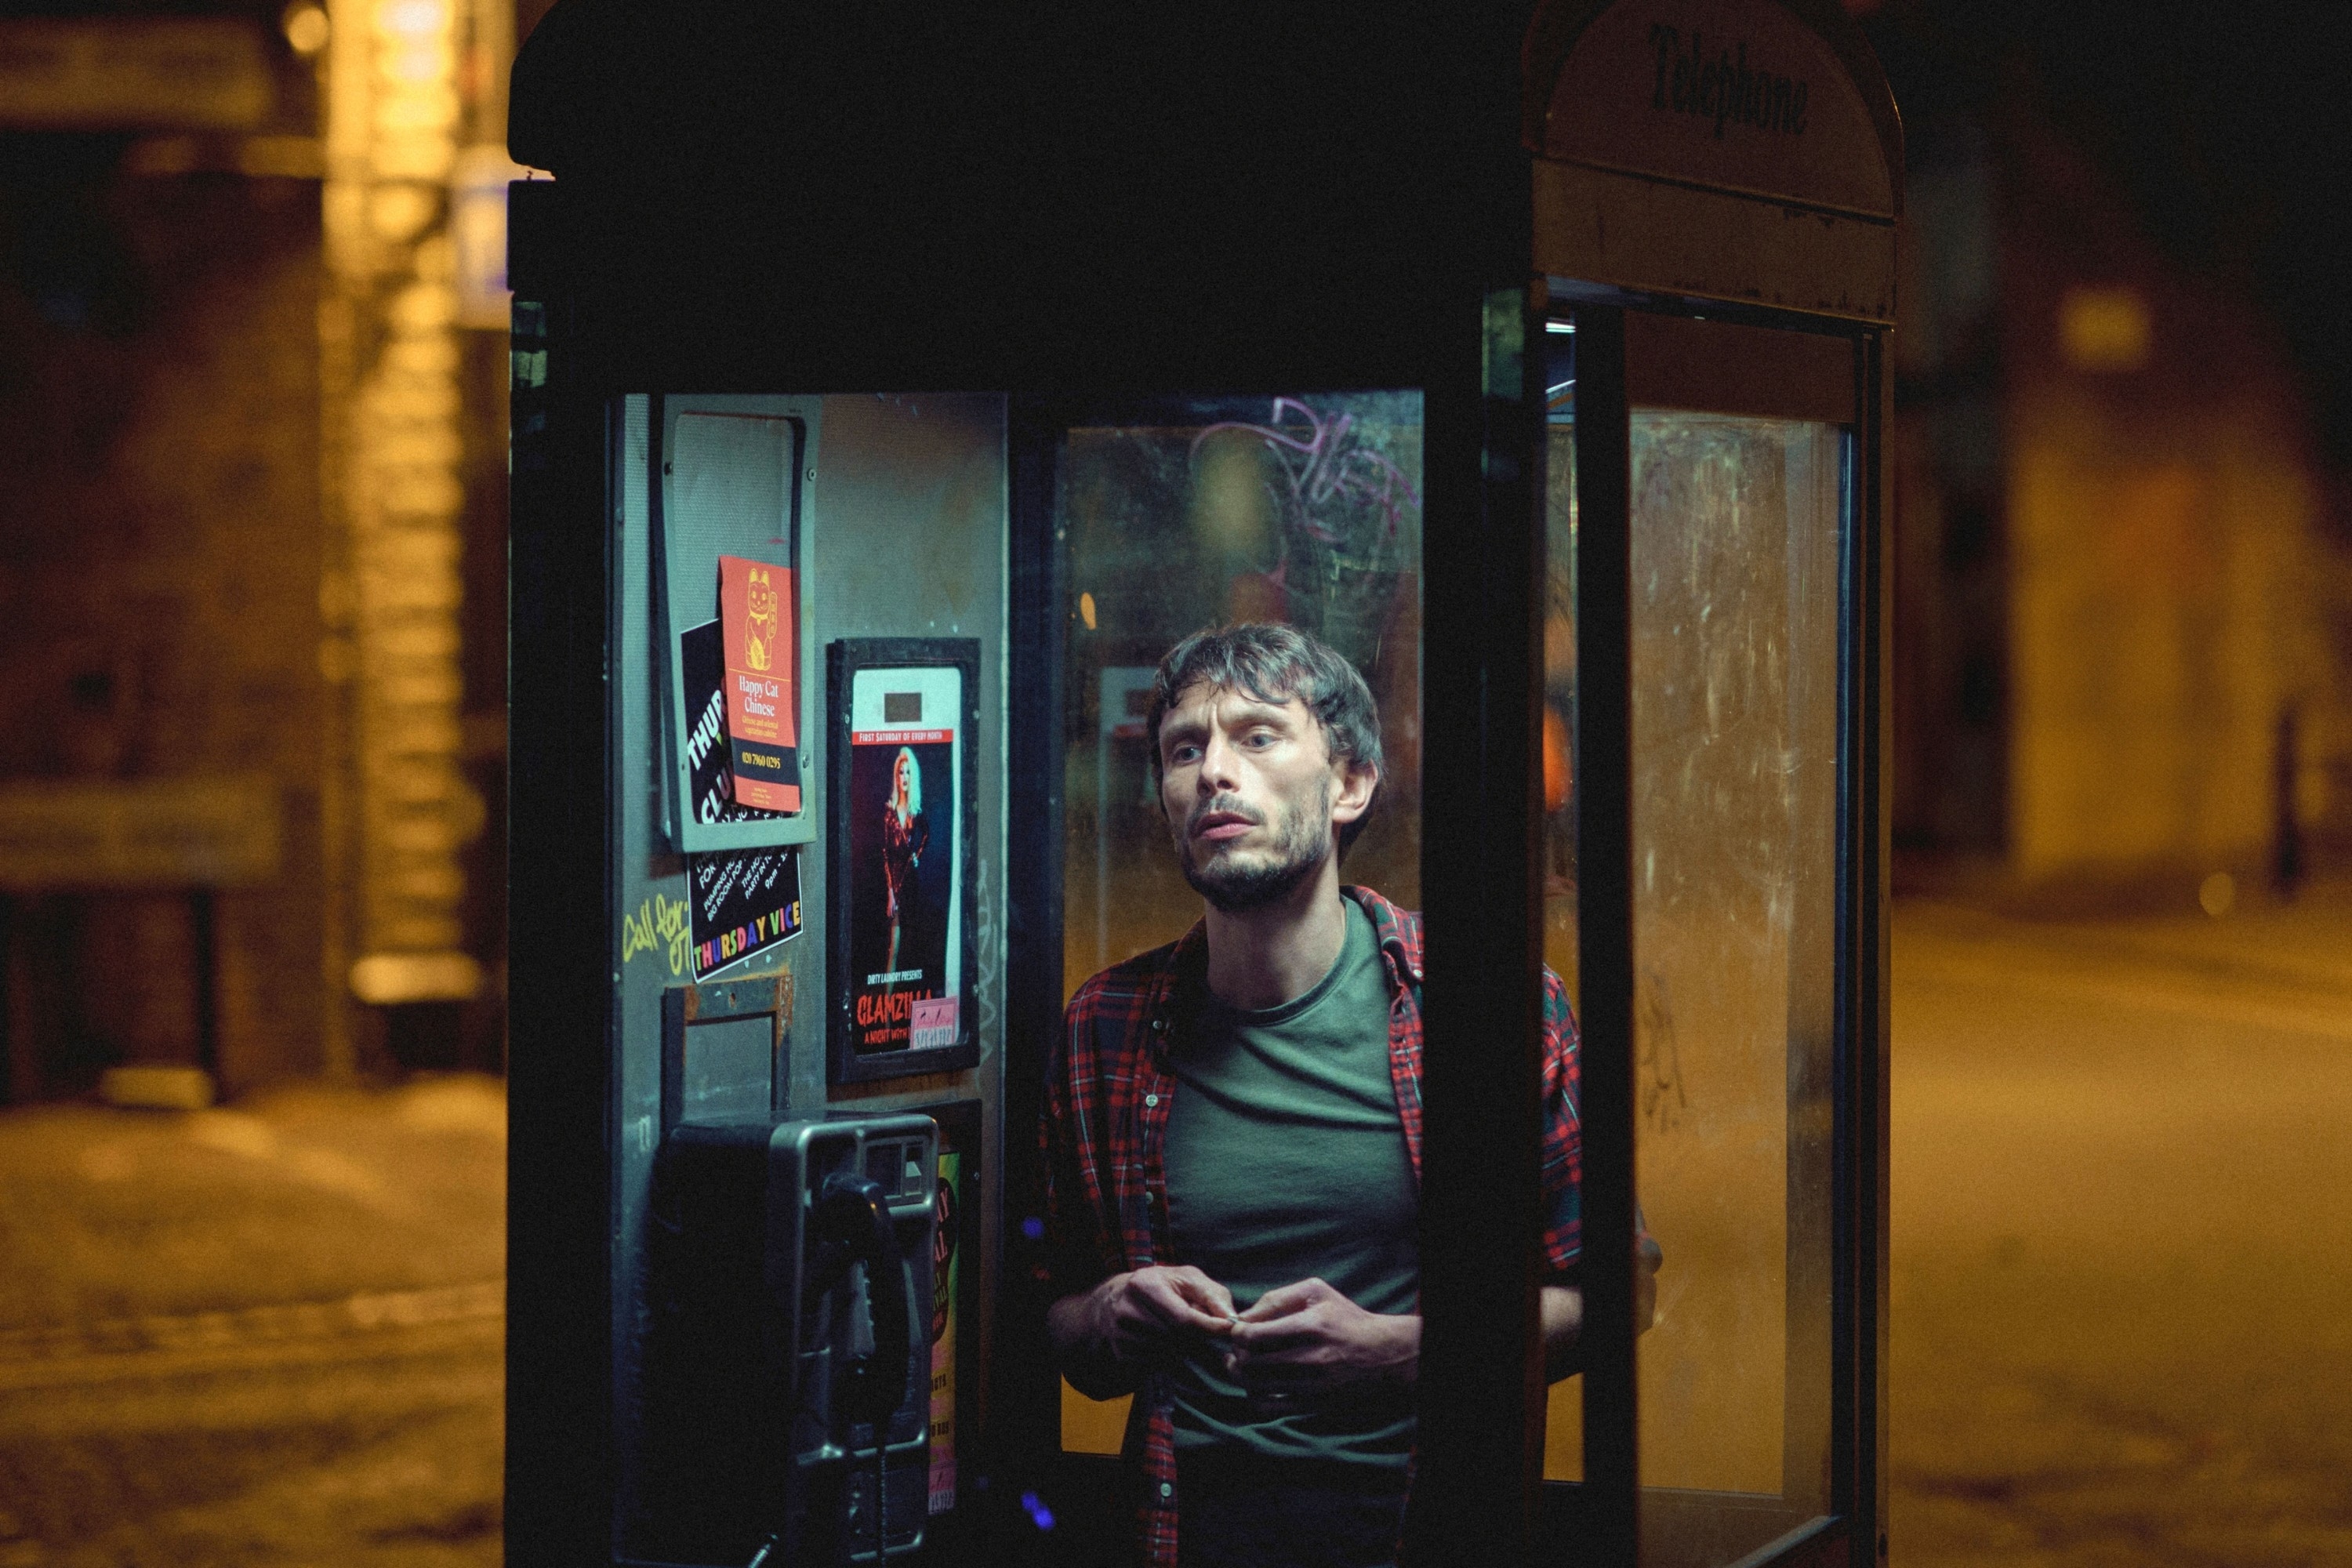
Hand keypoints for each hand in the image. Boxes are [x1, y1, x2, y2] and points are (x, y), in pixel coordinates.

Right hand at [1087, 1264, 1237, 1366]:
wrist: (1117, 1298)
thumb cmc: (1161, 1286)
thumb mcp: (1187, 1279)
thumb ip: (1212, 1295)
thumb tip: (1231, 1319)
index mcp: (1144, 1285)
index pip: (1183, 1318)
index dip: (1210, 1327)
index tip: (1229, 1330)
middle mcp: (1127, 1311)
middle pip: (1177, 1339)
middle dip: (1197, 1338)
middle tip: (1205, 1331)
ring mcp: (1121, 1335)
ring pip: (1168, 1355)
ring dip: (1184, 1350)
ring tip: (1183, 1334)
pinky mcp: (1121, 1354)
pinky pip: (1157, 1365)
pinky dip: (1169, 1358)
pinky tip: (1168, 1343)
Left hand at [1224, 1277, 1418, 1397]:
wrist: (1381, 1354)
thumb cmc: (1344, 1317)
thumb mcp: (1315, 1292)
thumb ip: (1276, 1299)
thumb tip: (1243, 1318)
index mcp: (1311, 1326)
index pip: (1255, 1336)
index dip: (1237, 1333)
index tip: (1240, 1330)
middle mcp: (1312, 1359)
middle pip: (1251, 1363)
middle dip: (1236, 1353)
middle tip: (1238, 1347)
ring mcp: (1312, 1386)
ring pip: (1255, 1386)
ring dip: (1241, 1374)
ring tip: (1242, 1363)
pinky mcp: (1312, 1405)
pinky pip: (1268, 1407)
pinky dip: (1255, 1395)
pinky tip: (1258, 1382)